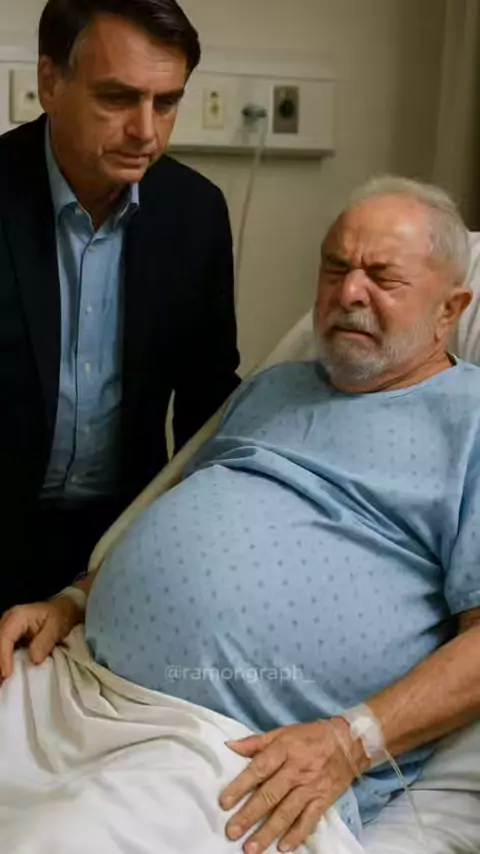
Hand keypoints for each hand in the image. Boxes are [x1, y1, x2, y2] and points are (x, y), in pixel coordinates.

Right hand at [0, 597, 82, 680]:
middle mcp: (7, 622)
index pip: (5, 637)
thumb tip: (34, 660)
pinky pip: (3, 651)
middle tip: (2, 684)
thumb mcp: (56, 626)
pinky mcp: (9, 639)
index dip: (4, 657)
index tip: (8, 674)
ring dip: (0, 666)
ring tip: (2, 684)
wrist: (62, 610)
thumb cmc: (59, 616)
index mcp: (18, 616)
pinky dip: (3, 664)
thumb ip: (45, 641)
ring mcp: (7, 630)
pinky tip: (5, 679)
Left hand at [219, 719, 359, 853]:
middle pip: (270, 794)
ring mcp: (310, 787)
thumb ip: (256, 742)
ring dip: (268, 832)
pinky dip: (296, 835)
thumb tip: (230, 746)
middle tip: (232, 832)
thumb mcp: (283, 732)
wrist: (349, 742)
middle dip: (249, 815)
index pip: (258, 769)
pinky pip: (309, 820)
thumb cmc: (310, 736)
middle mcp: (296, 770)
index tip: (224, 803)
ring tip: (251, 847)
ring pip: (287, 812)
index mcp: (284, 749)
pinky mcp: (323, 800)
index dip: (240, 786)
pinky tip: (283, 848)